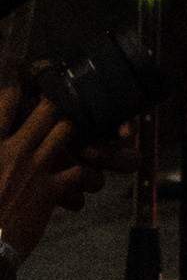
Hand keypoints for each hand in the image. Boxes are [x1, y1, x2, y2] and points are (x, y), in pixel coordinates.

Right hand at [0, 84, 104, 265]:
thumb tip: (3, 141)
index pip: (6, 102)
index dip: (16, 91)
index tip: (22, 89)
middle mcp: (14, 150)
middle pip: (47, 110)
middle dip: (55, 106)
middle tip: (58, 109)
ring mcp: (36, 168)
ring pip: (67, 132)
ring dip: (72, 133)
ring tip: (73, 137)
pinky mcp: (52, 190)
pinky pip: (81, 172)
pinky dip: (86, 174)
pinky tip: (84, 177)